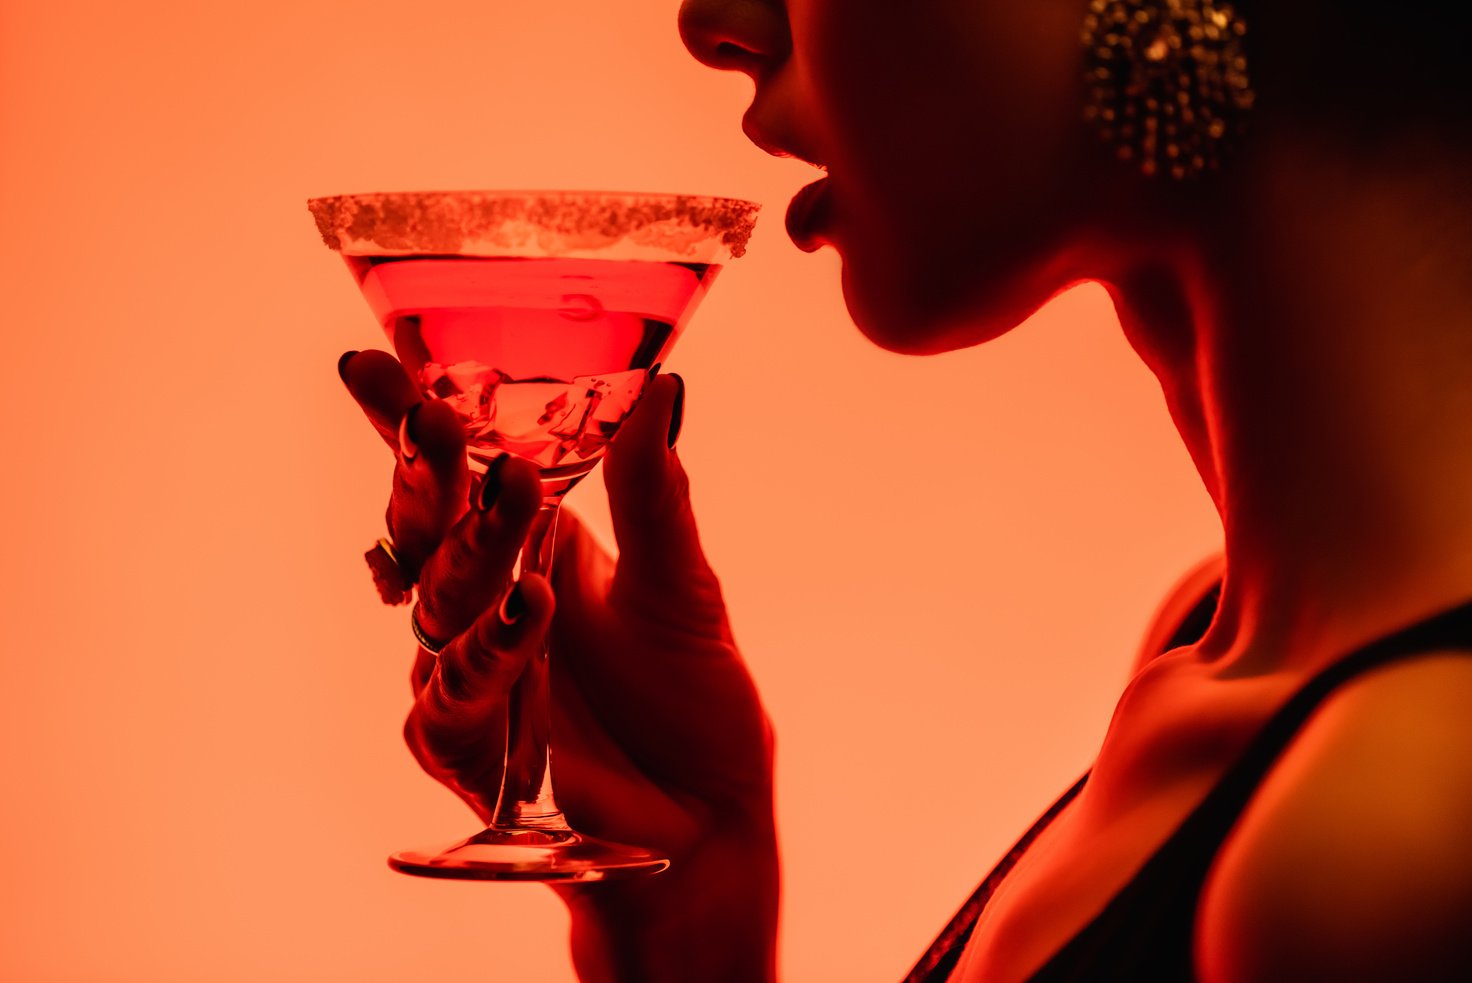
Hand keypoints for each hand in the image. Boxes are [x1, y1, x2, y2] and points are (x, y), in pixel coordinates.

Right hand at [338, 351, 776, 981]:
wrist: (706, 822)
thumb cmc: (693, 704)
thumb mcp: (681, 586)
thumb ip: (653, 491)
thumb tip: (662, 382)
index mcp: (537, 549)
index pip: (465, 472)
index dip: (418, 418)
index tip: (382, 356)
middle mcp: (489, 601)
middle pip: (432, 526)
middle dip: (425, 466)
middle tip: (428, 408)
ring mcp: (468, 671)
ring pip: (440, 601)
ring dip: (472, 549)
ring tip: (515, 495)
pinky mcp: (463, 745)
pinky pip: (452, 692)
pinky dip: (491, 649)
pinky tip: (531, 610)